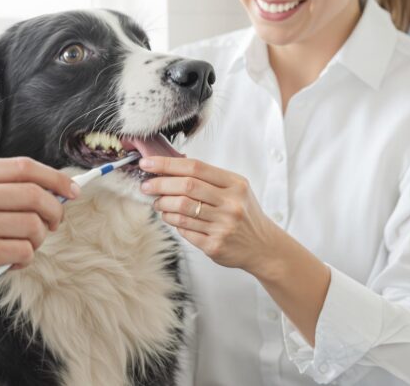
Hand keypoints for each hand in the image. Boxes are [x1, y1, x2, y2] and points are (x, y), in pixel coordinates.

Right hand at [0, 157, 79, 307]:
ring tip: (25, 245)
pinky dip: (25, 259)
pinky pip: (23, 252)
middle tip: (54, 223)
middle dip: (54, 211)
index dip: (55, 177)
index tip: (72, 190)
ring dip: (39, 239)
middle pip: (35, 195)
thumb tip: (44, 190)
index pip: (24, 167)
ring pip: (33, 226)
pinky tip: (11, 262)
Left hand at [139, 156, 279, 275]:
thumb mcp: (236, 189)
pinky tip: (171, 218)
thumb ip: (208, 179)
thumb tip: (168, 170)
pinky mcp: (215, 245)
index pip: (195, 168)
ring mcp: (223, 226)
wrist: (263, 246)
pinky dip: (173, 223)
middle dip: (160, 185)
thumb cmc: (244, 213)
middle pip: (186, 188)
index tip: (147, 164)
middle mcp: (231, 204)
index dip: (167, 164)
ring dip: (163, 206)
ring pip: (181, 211)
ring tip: (158, 204)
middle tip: (146, 186)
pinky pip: (185, 230)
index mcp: (235, 184)